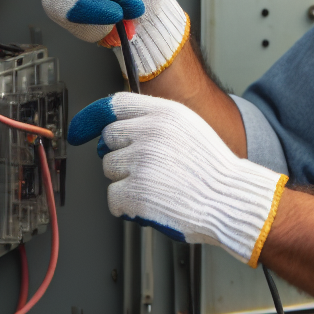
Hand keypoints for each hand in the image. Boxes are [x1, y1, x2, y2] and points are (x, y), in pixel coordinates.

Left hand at [68, 92, 287, 265]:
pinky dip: (126, 207)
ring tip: (155, 187)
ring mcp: (141, 163)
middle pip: (108, 140)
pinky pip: (113, 199)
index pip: (116, 105)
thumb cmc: (212, 170)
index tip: (83, 130)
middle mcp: (149, 134)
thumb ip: (154, 122)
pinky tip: (150, 204)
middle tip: (145, 169)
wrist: (230, 200)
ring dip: (125, 182)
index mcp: (164, 114)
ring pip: (109, 170)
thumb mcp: (188, 128)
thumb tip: (115, 130)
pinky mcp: (135, 193)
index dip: (96, 117)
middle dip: (120, 155)